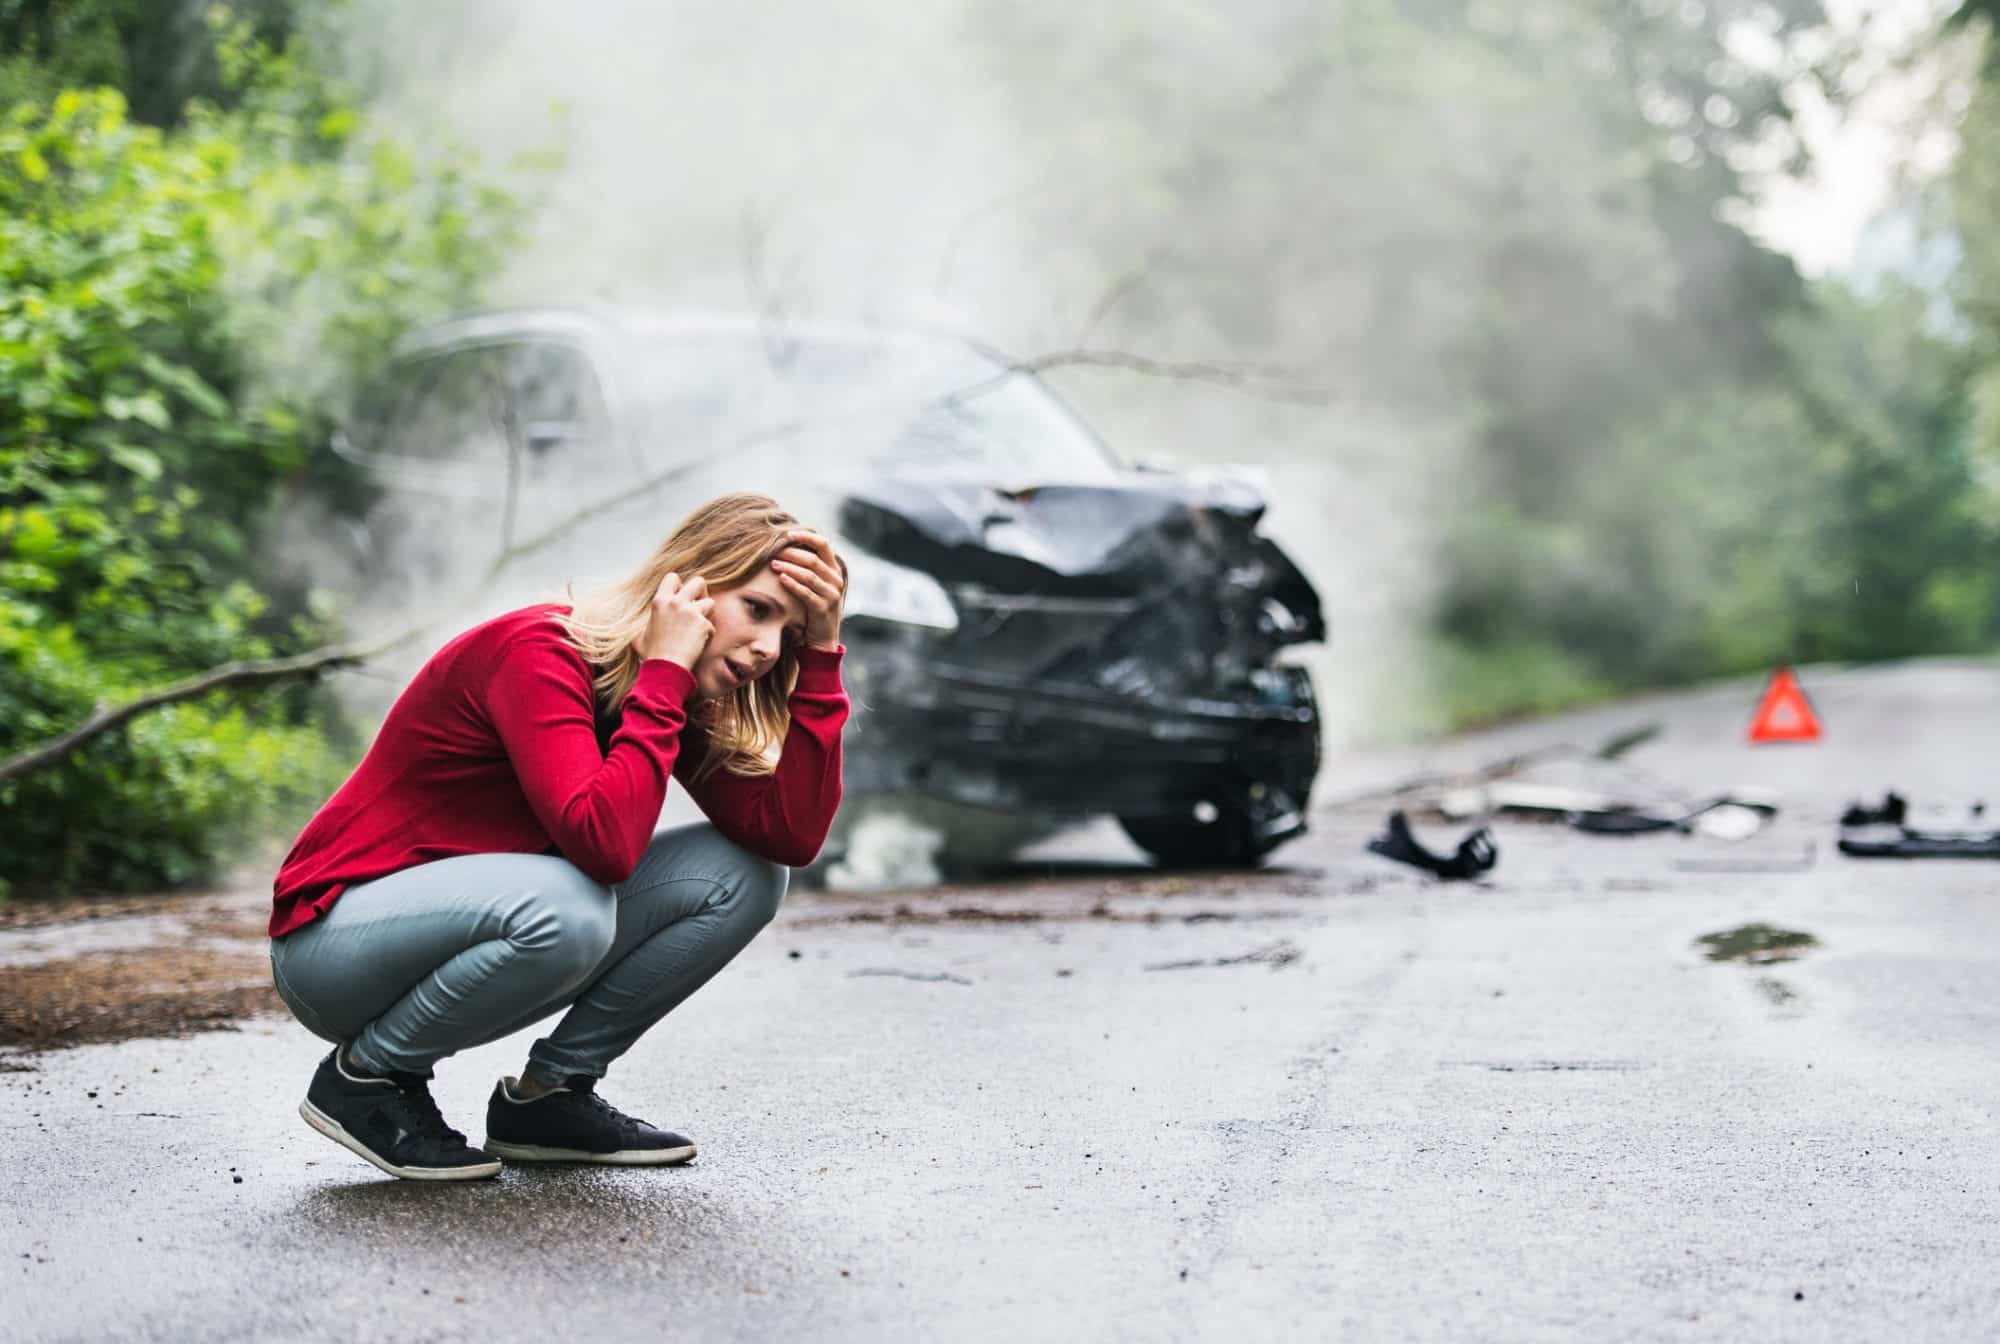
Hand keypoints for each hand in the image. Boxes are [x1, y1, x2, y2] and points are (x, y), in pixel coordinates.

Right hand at [640, 572, 713, 670]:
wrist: (665, 668)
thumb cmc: (652, 655)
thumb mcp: (638, 636)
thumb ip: (644, 625)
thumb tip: (642, 627)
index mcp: (660, 601)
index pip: (673, 577)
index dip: (679, 586)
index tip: (680, 597)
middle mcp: (676, 603)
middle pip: (699, 582)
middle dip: (701, 592)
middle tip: (698, 605)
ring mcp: (691, 612)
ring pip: (710, 602)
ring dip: (707, 614)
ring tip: (699, 626)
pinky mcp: (703, 624)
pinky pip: (711, 625)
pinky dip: (708, 634)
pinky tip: (699, 644)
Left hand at [771, 531, 845, 649]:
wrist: (822, 638)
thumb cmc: (813, 606)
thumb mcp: (815, 584)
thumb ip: (808, 566)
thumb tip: (786, 544)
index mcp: (834, 569)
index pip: (824, 544)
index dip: (806, 536)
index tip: (787, 533)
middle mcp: (836, 580)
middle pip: (813, 560)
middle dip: (792, 553)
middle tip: (774, 550)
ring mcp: (832, 595)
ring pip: (809, 575)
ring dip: (789, 568)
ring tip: (772, 564)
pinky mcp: (823, 609)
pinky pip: (806, 593)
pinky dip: (793, 584)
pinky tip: (781, 579)